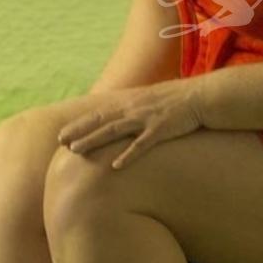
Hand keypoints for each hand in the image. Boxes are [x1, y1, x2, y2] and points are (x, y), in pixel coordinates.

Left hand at [57, 81, 202, 168]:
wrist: (203, 97)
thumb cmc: (178, 101)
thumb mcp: (152, 100)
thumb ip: (135, 108)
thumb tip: (122, 117)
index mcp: (131, 102)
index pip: (99, 112)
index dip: (80, 123)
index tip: (63, 132)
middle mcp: (134, 108)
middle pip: (101, 120)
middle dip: (79, 131)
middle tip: (60, 142)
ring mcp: (147, 118)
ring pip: (114, 131)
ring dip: (94, 140)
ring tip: (76, 151)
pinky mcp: (161, 129)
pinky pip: (142, 144)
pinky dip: (128, 154)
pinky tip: (115, 165)